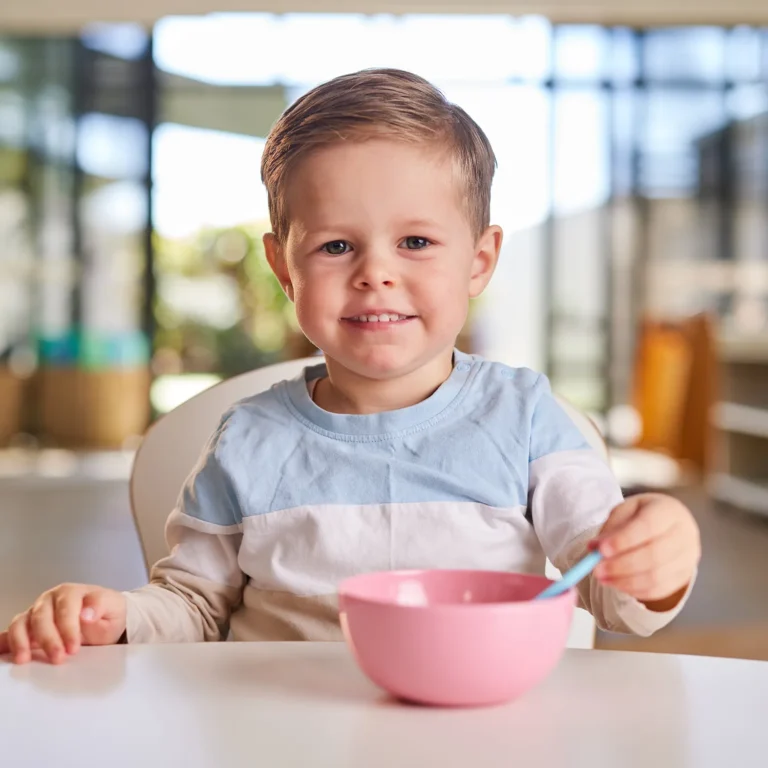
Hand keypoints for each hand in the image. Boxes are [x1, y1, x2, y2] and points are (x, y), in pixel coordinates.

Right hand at [0, 584, 126, 664]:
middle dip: (47, 639)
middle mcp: (50, 600)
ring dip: (20, 641)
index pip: (65, 608)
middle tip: (58, 658)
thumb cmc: (108, 611)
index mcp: (70, 592)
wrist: (105, 618)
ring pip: (21, 623)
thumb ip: (101, 605)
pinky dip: (4, 642)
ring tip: (24, 659)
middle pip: (41, 617)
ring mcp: (36, 613)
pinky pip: (11, 633)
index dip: (68, 628)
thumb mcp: (113, 606)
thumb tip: (87, 613)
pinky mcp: (28, 628)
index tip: (74, 647)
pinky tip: (1, 652)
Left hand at [591, 493, 700, 611]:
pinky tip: (617, 584)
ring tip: (602, 577)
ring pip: (656, 576)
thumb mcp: (625, 511)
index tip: (601, 550)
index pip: (648, 526)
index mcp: (669, 511)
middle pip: (654, 555)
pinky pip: (659, 590)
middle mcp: (685, 534)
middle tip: (596, 569)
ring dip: (624, 581)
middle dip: (621, 565)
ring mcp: (688, 558)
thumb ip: (611, 528)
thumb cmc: (642, 515)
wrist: (667, 526)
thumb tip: (594, 548)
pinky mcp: (684, 577)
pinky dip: (634, 590)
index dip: (624, 540)